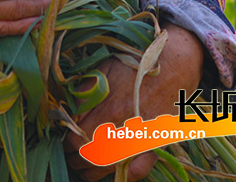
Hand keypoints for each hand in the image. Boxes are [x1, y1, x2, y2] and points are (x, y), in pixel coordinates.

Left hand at [64, 24, 204, 180]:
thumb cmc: (135, 65)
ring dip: (91, 171)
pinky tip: (112, 174)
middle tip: (68, 155)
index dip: (65, 144)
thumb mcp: (103, 69)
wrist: (173, 66)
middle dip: (74, 159)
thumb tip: (67, 109)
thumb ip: (84, 90)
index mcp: (107, 110)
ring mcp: (139, 139)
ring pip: (109, 167)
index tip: (61, 141)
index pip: (76, 139)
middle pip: (89, 157)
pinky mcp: (155, 144)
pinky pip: (140, 169)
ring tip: (81, 168)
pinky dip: (125, 175)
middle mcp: (122, 129)